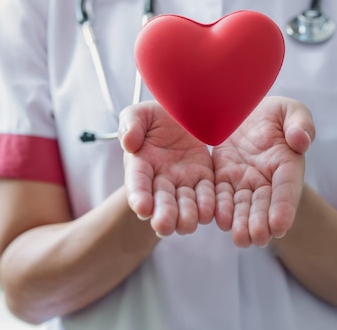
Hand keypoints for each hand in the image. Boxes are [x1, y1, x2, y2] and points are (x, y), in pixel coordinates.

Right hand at [119, 101, 214, 236]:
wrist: (186, 111)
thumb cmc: (157, 115)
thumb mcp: (140, 113)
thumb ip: (131, 124)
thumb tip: (128, 143)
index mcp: (140, 164)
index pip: (137, 182)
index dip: (139, 196)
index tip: (142, 208)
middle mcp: (160, 179)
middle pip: (161, 202)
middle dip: (162, 216)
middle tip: (164, 226)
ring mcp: (182, 182)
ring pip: (184, 206)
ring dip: (185, 217)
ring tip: (187, 223)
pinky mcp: (203, 180)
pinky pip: (207, 197)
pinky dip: (207, 206)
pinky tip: (208, 212)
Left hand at [212, 96, 314, 246]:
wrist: (243, 110)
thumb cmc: (273, 112)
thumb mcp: (290, 109)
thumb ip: (300, 123)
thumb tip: (301, 141)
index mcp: (287, 164)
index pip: (286, 189)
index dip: (284, 208)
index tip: (280, 226)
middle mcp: (266, 179)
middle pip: (264, 205)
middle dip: (261, 223)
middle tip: (257, 239)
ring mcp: (244, 180)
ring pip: (243, 206)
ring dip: (242, 223)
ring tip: (240, 239)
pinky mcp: (224, 178)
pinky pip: (222, 196)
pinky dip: (222, 209)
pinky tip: (219, 221)